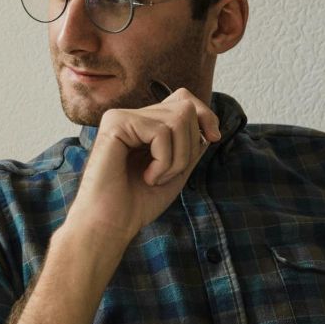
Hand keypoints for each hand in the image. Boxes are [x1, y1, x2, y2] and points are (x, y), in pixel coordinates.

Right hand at [62, 87, 220, 246]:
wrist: (111, 224)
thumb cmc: (138, 203)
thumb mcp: (175, 172)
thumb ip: (190, 147)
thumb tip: (210, 126)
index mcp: (144, 124)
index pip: (183, 99)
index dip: (205, 114)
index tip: (213, 138)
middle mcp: (131, 115)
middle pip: (185, 107)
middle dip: (189, 146)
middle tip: (169, 174)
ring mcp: (121, 116)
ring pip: (178, 118)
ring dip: (177, 157)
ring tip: (156, 178)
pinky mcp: (115, 123)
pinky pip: (161, 132)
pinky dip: (163, 161)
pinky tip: (147, 177)